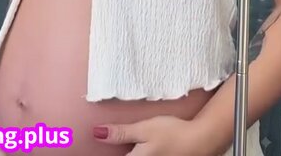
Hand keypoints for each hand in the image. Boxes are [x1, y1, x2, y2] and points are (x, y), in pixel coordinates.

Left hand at [93, 115, 213, 154]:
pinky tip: (132, 148)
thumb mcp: (145, 128)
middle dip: (108, 152)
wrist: (201, 142)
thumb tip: (96, 133)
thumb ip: (121, 133)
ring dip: (120, 151)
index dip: (99, 153)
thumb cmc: (173, 133)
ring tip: (118, 145)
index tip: (79, 149)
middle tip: (88, 144)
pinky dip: (132, 154)